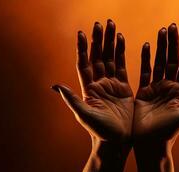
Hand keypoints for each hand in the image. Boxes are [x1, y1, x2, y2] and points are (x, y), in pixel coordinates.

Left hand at [52, 20, 133, 142]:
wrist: (116, 141)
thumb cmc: (99, 131)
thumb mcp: (84, 115)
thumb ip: (72, 99)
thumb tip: (55, 86)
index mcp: (88, 88)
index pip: (84, 63)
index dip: (83, 48)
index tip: (82, 33)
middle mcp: (98, 83)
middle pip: (97, 56)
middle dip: (99, 39)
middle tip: (101, 23)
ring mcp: (111, 84)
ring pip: (109, 58)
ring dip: (110, 42)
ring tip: (112, 25)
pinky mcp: (123, 87)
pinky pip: (122, 66)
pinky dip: (121, 53)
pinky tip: (122, 40)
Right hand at [133, 23, 178, 143]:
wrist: (150, 143)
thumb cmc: (169, 132)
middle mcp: (169, 86)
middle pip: (172, 60)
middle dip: (172, 43)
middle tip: (172, 26)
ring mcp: (156, 88)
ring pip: (159, 62)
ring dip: (160, 47)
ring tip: (161, 31)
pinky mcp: (143, 92)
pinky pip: (145, 71)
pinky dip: (146, 58)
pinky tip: (147, 46)